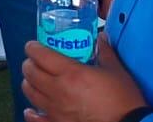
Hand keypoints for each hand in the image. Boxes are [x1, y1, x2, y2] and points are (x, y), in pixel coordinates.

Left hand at [22, 35, 146, 121]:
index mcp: (71, 73)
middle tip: (36, 61)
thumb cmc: (123, 100)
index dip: (33, 47)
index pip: (40, 55)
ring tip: (35, 80)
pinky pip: (35, 119)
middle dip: (29, 63)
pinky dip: (31, 112)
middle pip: (30, 72)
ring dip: (29, 83)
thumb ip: (105, 52)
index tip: (33, 45)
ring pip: (29, 93)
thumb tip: (100, 38)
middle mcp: (58, 90)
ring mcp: (55, 110)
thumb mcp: (116, 70)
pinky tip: (33, 109)